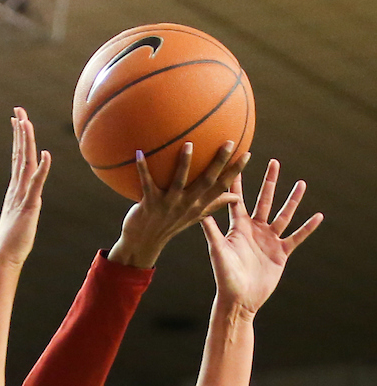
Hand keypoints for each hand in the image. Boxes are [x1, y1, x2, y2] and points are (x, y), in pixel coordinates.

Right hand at [0, 107, 50, 267]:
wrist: (5, 256)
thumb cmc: (12, 242)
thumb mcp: (20, 219)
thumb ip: (24, 207)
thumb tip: (27, 204)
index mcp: (15, 190)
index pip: (17, 158)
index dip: (18, 138)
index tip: (17, 120)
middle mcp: (17, 189)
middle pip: (19, 154)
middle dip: (20, 131)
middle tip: (18, 109)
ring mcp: (22, 196)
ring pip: (25, 163)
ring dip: (27, 141)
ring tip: (26, 121)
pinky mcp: (29, 206)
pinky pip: (36, 184)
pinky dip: (42, 168)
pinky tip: (46, 154)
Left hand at [107, 141, 248, 268]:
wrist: (143, 243)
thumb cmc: (169, 225)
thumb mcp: (194, 216)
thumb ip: (213, 204)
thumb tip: (236, 197)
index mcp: (198, 206)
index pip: (221, 188)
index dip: (234, 172)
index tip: (247, 154)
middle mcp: (186, 205)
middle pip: (206, 182)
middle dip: (218, 163)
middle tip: (229, 142)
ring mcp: (169, 205)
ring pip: (179, 182)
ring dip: (184, 163)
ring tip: (189, 143)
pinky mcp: (150, 204)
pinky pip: (147, 183)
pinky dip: (143, 169)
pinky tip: (139, 152)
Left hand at [201, 159, 323, 315]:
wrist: (239, 300)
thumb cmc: (224, 277)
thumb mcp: (218, 252)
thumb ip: (211, 231)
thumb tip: (198, 212)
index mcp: (238, 228)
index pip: (238, 199)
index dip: (238, 181)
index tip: (239, 161)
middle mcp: (254, 231)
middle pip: (264, 201)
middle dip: (269, 182)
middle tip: (275, 162)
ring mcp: (269, 241)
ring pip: (283, 215)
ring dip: (292, 200)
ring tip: (301, 183)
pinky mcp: (281, 253)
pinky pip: (296, 237)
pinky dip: (307, 228)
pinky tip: (318, 216)